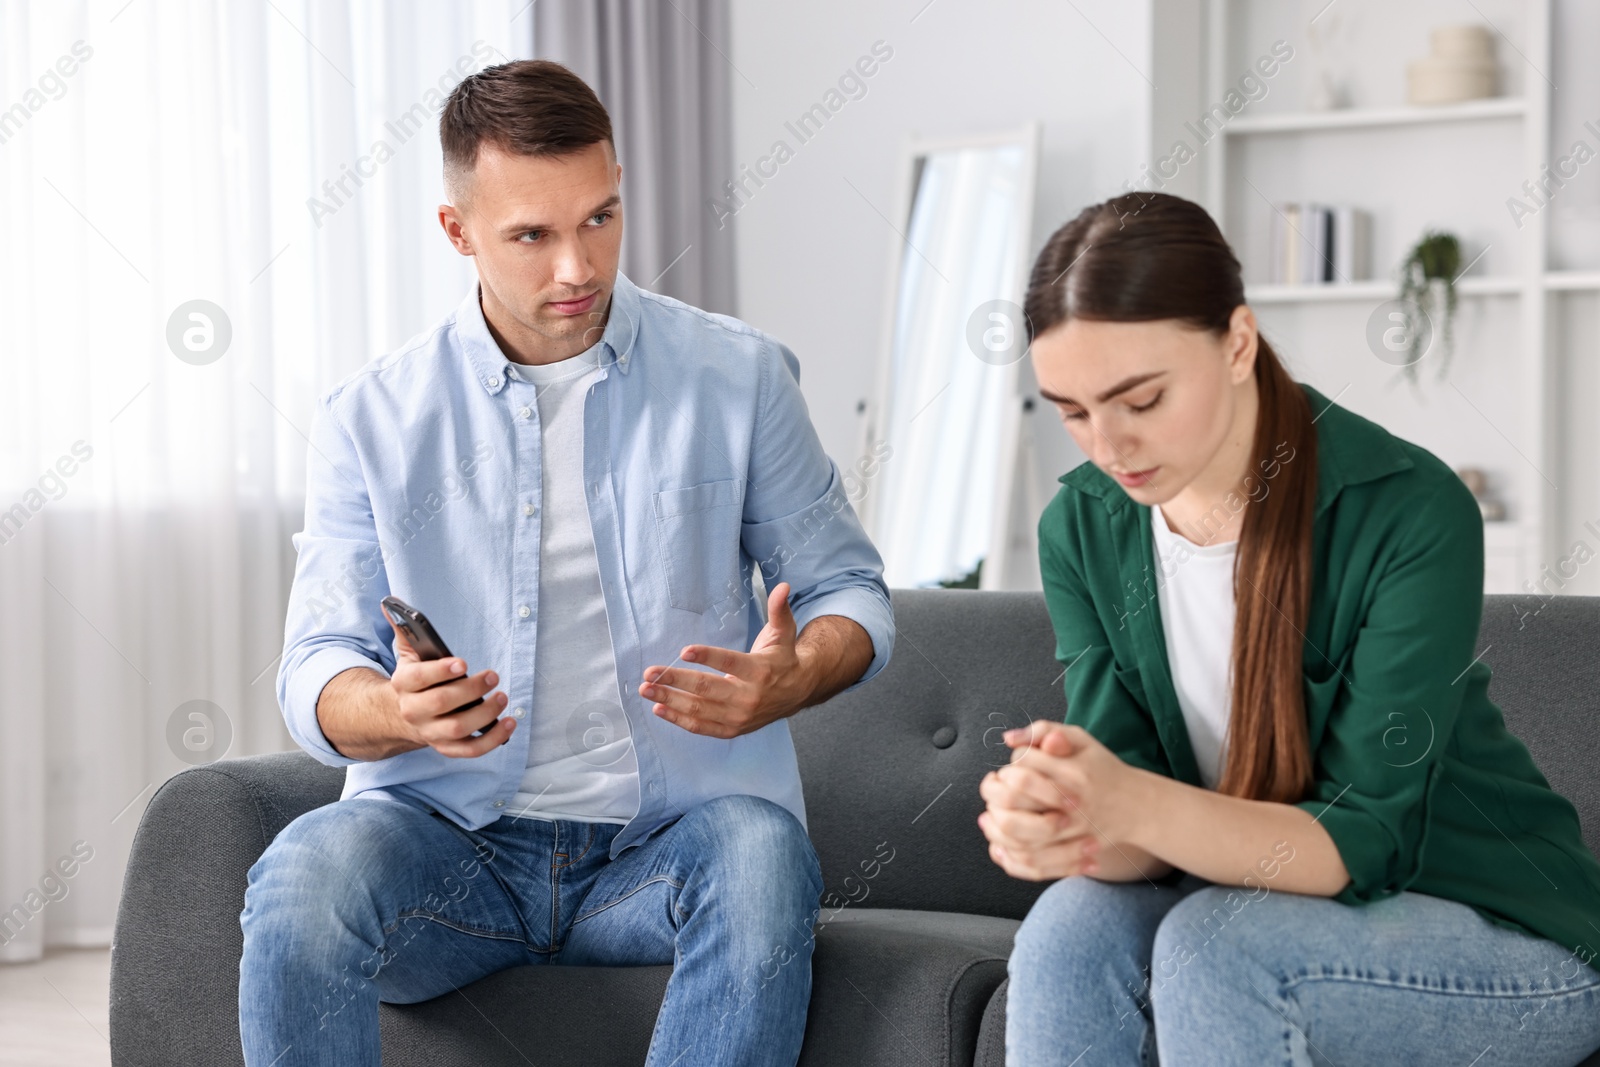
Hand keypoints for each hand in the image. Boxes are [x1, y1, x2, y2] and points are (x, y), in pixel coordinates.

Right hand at [384, 610, 512, 757]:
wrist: (404, 716)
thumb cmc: (415, 679)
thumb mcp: (407, 655)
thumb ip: (405, 630)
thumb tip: (391, 604)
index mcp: (403, 685)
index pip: (418, 678)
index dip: (440, 671)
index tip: (462, 663)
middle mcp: (414, 711)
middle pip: (441, 703)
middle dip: (469, 689)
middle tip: (493, 676)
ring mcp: (431, 732)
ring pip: (457, 729)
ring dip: (484, 714)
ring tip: (502, 697)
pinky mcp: (447, 747)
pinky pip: (470, 750)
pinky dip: (492, 740)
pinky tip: (509, 723)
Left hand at [639, 582, 814, 738]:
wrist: (798, 693)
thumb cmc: (782, 659)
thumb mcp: (784, 633)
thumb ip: (779, 609)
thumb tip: (782, 586)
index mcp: (760, 671)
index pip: (730, 663)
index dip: (707, 657)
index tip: (683, 651)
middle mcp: (749, 697)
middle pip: (707, 688)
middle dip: (675, 680)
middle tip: (650, 673)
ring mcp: (739, 716)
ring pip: (700, 710)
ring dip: (670, 699)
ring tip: (646, 689)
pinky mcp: (732, 729)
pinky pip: (702, 727)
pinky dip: (679, 720)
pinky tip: (659, 708)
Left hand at [977, 721, 1141, 879]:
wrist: (1135, 806)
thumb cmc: (1100, 768)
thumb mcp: (1079, 739)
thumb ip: (1043, 731)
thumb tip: (1008, 739)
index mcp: (1072, 771)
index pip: (1021, 764)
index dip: (1009, 764)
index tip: (1012, 767)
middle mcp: (1072, 803)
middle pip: (1012, 798)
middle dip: (994, 792)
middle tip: (994, 788)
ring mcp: (1071, 832)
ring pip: (1016, 834)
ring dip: (994, 824)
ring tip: (991, 815)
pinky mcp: (1071, 854)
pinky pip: (1031, 862)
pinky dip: (1009, 855)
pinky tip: (1001, 844)